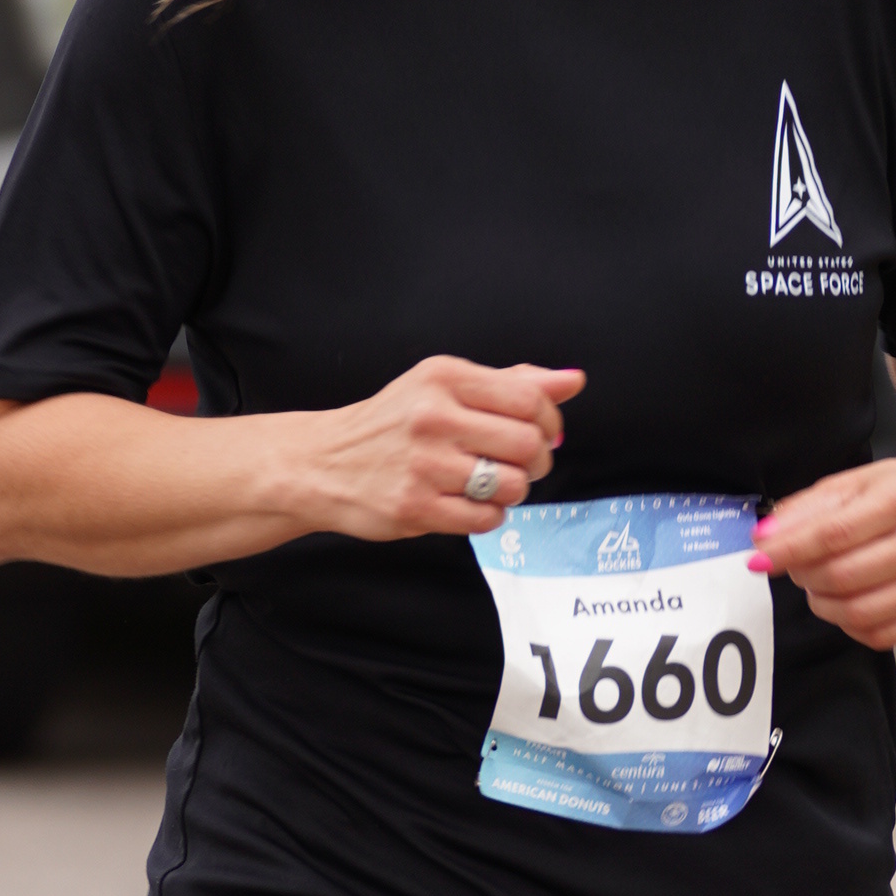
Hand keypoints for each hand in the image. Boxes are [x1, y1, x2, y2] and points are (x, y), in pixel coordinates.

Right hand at [298, 358, 584, 540]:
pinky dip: (489, 515)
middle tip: (520, 464)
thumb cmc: (393, 424)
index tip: (540, 432)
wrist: (322, 462)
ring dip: (513, 491)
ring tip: (491, 485)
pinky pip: (485, 518)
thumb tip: (572, 381)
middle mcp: (432, 416)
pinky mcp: (414, 507)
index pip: (529, 398)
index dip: (549, 421)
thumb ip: (510, 382)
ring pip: (511, 485)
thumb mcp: (443, 386)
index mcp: (444, 377)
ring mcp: (423, 464)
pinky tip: (469, 503)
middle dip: (536, 460)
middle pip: (527, 444)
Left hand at [750, 440, 895, 651]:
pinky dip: (850, 623)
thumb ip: (805, 508)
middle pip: (841, 577)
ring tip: (820, 583)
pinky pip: (878, 636)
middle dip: (803, 575)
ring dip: (821, 602)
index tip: (758, 558)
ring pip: (857, 612)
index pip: (833, 534)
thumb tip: (765, 539)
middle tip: (796, 565)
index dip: (788, 551)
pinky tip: (848, 600)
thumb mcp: (853, 482)